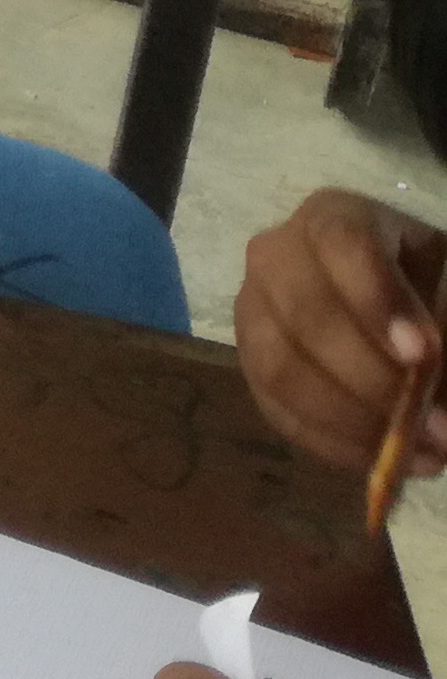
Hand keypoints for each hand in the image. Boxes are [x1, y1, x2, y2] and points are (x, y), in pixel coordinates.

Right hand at [238, 189, 446, 478]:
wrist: (394, 312)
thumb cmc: (427, 289)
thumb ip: (444, 325)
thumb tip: (438, 401)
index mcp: (336, 217)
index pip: (342, 244)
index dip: (377, 300)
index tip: (424, 356)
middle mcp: (276, 256)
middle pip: (303, 313)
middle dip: (369, 378)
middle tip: (433, 426)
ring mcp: (253, 311)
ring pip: (279, 367)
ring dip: (353, 421)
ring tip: (421, 452)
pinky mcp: (251, 365)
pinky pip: (277, 411)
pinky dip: (333, 444)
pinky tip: (386, 460)